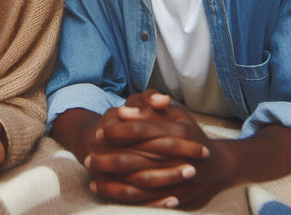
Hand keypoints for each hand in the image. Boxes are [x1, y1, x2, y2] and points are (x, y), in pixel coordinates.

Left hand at [87, 92, 232, 208]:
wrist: (216, 165)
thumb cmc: (187, 131)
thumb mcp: (174, 111)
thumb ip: (149, 104)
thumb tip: (123, 110)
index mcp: (180, 132)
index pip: (144, 131)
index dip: (120, 131)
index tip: (101, 131)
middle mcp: (181, 157)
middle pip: (139, 159)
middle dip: (110, 158)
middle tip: (88, 155)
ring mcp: (180, 181)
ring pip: (139, 183)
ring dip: (112, 180)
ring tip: (91, 172)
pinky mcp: (176, 199)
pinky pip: (145, 201)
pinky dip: (122, 196)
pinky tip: (102, 188)